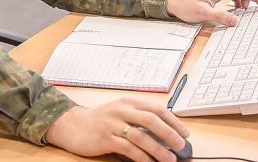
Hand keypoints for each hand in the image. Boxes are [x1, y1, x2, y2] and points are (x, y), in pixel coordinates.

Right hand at [45, 98, 188, 161]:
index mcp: (129, 101)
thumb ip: (139, 116)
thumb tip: (165, 130)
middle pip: (151, 120)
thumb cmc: (100, 120)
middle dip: (169, 133)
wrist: (72, 125)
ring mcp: (113, 124)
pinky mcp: (105, 138)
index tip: (185, 133)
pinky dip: (141, 157)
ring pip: (141, 136)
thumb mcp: (120, 111)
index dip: (173, 121)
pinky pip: (128, 148)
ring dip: (158, 149)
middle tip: (181, 145)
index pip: (157, 108)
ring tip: (170, 159)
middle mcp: (122, 110)